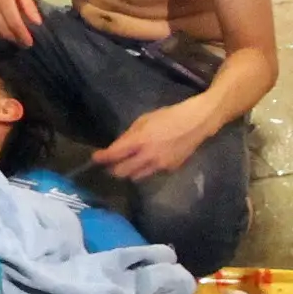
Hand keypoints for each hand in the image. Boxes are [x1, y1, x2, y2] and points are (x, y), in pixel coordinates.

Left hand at [93, 97, 212, 181]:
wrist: (197, 123)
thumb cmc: (169, 116)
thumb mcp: (145, 120)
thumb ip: (130, 135)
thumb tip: (118, 146)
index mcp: (139, 140)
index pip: (114, 154)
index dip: (102, 158)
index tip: (94, 158)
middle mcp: (147, 156)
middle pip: (122, 173)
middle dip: (113, 169)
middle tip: (111, 164)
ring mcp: (160, 165)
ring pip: (136, 177)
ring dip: (130, 172)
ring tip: (129, 164)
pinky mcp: (170, 169)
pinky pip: (152, 173)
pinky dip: (147, 168)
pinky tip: (150, 160)